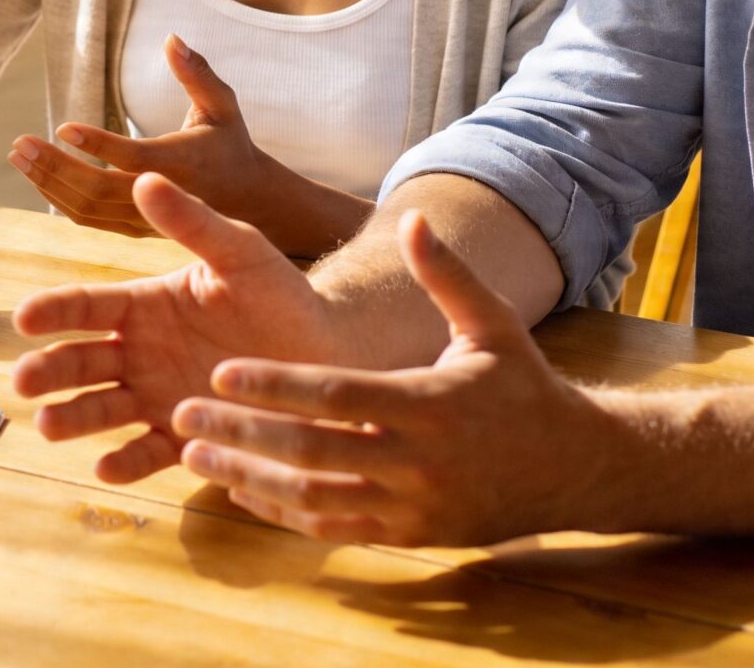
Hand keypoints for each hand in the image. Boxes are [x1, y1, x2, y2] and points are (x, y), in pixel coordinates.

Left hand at [7, 35, 370, 255]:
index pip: (133, 157)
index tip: (63, 127)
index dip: (98, 144)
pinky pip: (89, 220)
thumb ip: (197, 73)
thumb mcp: (222, 105)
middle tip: (21, 144)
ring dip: (48, 183)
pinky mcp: (135, 229)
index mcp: (183, 163)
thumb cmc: (231, 144)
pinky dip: (59, 200)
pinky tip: (38, 176)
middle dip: (55, 167)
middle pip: (99, 189)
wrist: (248, 202)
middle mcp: (162, 197)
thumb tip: (171, 38)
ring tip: (19, 156)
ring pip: (88, 209)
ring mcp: (146, 219)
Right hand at [11, 174, 348, 482]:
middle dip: (48, 371)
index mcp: (145, 306)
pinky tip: (106, 466)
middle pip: (80, 362)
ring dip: (72, 418)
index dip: (54, 311)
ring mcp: (157, 398)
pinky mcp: (183, 438)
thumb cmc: (282, 294)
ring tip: (48, 425)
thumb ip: (192, 222)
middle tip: (23, 381)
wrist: (328, 350)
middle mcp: (141, 354)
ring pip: (101, 410)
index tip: (24, 318)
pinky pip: (147, 452)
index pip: (87, 306)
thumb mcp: (239, 251)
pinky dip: (125, 462)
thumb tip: (144, 179)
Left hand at [171, 211, 617, 547]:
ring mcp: (413, 506)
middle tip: (180, 417)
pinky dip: (282, 514)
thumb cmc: (524, 386)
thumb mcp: (493, 323)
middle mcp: (419, 459)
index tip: (219, 375)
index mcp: (430, 402)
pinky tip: (242, 492)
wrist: (573, 469)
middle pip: (312, 450)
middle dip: (241, 436)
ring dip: (249, 479)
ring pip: (314, 498)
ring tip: (193, 458)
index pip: (336, 394)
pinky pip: (333, 530)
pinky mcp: (409, 536)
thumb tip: (412, 217)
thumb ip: (446, 273)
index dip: (274, 386)